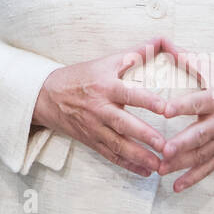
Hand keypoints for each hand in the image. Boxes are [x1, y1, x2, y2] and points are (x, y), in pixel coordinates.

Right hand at [32, 37, 170, 176]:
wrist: (47, 95)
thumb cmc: (81, 76)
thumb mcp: (105, 62)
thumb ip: (135, 53)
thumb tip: (160, 41)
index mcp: (105, 87)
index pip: (129, 94)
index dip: (148, 101)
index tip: (166, 109)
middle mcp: (99, 108)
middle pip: (123, 124)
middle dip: (145, 136)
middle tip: (166, 146)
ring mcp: (94, 127)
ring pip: (118, 145)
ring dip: (139, 157)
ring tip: (160, 166)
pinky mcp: (91, 141)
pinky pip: (110, 156)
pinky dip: (128, 166)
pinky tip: (145, 172)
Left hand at [159, 49, 213, 192]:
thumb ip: (187, 58)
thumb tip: (162, 40)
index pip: (197, 102)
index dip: (182, 106)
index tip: (164, 110)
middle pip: (200, 134)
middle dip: (182, 143)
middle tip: (164, 150)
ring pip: (202, 154)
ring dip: (182, 164)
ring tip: (161, 169)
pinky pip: (209, 168)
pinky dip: (193, 179)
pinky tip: (176, 187)